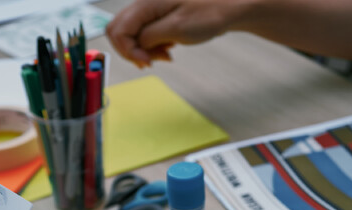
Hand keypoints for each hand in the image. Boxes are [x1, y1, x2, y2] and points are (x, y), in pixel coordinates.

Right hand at [106, 0, 239, 66]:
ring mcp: (151, 10)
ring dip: (143, 50)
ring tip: (165, 54)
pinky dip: (152, 45)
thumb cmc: (211, 12)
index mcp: (146, 3)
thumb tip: (135, 45)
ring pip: (131, 34)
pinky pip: (144, 33)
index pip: (118, 30)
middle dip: (131, 50)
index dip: (127, 50)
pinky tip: (168, 48)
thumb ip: (149, 37)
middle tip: (151, 61)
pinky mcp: (158, 16)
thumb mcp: (176, 29)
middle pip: (118, 31)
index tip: (146, 62)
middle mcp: (145, 4)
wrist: (233, 5)